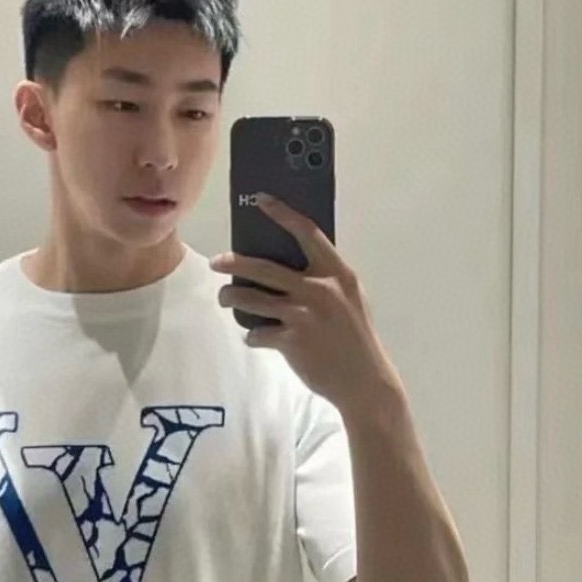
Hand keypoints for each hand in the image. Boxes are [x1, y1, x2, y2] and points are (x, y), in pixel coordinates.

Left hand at [212, 195, 400, 412]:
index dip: (283, 213)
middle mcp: (318, 289)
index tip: (261, 200)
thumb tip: (293, 265)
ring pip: (251, 299)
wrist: (364, 381)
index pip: (307, 233)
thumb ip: (327, 280)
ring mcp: (302, 315)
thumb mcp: (351, 299)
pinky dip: (253, 336)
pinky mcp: (290, 341)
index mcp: (338, 273)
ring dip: (231, 298)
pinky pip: (257, 333)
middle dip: (234, 263)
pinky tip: (258, 338)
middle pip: (263, 268)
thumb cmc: (356, 338)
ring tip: (225, 298)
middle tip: (217, 262)